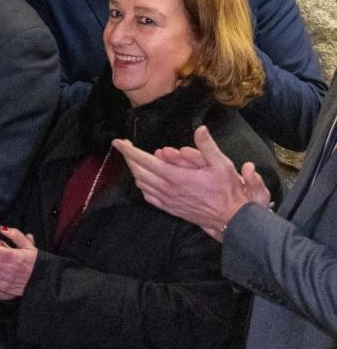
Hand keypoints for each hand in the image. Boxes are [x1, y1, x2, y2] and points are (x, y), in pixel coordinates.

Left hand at [113, 126, 264, 239]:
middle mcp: (167, 189)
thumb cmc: (228, 191)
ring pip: (141, 184)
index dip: (129, 151)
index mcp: (176, 177)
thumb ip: (207, 146)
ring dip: (135, 170)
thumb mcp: (222, 164)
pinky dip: (143, 185)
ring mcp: (167, 200)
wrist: (231, 218)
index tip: (118, 142)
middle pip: (138, 172)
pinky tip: (144, 180)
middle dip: (129, 158)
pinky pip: (149, 196)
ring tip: (134, 159)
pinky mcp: (170, 208)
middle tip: (126, 146)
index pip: (145, 161)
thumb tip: (200, 129)